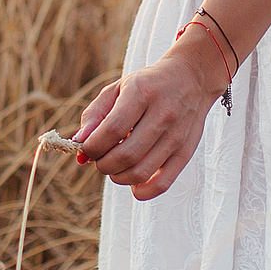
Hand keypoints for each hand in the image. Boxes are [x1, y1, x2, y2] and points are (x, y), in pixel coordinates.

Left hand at [69, 33, 225, 200]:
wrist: (191, 78)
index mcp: (141, 93)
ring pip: (140, 172)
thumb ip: (95, 115)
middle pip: (125, 155)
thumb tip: (79, 143)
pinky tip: (132, 180)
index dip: (92, 147)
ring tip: (115, 165)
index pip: (111, 130)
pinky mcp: (185, 152)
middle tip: (100, 158)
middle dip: (103, 164)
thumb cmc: (147, 85)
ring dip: (118, 177)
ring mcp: (176, 136)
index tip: (86, 149)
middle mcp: (162, 115)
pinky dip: (141, 190)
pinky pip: (162, 184)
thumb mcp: (117, 89)